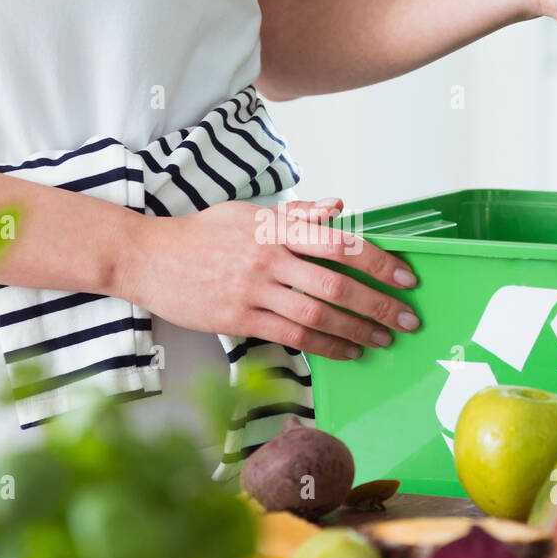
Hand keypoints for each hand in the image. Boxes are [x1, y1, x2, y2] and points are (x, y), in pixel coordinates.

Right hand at [117, 198, 419, 359]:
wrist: (149, 258)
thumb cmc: (201, 234)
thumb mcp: (248, 212)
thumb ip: (296, 213)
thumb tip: (338, 206)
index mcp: (276, 228)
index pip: (339, 242)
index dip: (377, 262)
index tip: (405, 277)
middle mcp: (269, 258)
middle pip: (336, 284)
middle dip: (378, 304)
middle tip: (407, 318)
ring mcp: (254, 291)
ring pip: (317, 316)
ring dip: (357, 330)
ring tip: (384, 339)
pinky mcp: (239, 319)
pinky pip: (292, 336)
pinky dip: (325, 346)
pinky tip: (347, 351)